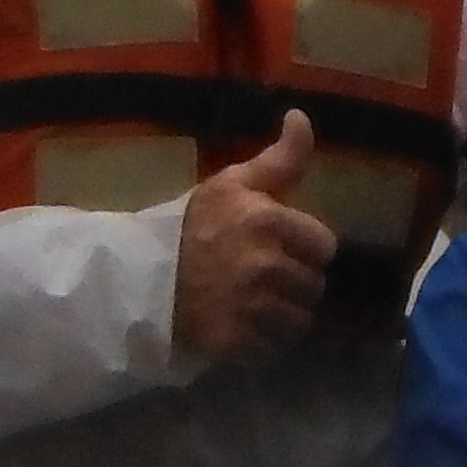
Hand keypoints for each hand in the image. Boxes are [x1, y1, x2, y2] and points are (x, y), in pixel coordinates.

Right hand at [172, 112, 337, 365]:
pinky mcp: (238, 344)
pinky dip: (262, 343)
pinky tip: (241, 326)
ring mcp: (252, 309)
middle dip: (295, 282)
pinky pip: (273, 349)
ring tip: (254, 304)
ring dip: (282, 316)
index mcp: (268, 221)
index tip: (282, 247)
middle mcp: (265, 266)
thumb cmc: (192, 226)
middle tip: (263, 277)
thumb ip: (279, 158)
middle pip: (314, 285)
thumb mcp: (233, 184)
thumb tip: (302, 117)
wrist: (141, 278)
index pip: (325, 245)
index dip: (306, 247)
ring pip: (299, 321)